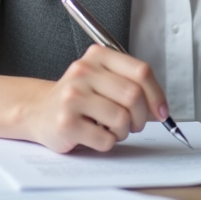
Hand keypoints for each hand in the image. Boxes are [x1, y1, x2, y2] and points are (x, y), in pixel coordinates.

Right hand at [21, 45, 168, 152]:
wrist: (39, 111)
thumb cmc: (78, 98)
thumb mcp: (102, 79)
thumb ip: (130, 84)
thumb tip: (160, 108)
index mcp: (97, 56)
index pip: (141, 71)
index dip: (157, 94)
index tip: (161, 111)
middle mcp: (83, 72)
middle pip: (134, 96)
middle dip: (141, 117)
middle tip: (134, 124)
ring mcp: (72, 97)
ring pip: (122, 119)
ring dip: (123, 132)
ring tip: (111, 129)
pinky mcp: (66, 123)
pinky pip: (105, 140)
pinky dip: (107, 143)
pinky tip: (95, 135)